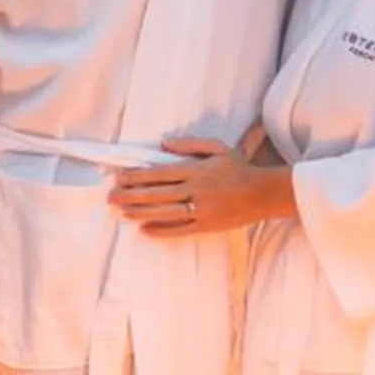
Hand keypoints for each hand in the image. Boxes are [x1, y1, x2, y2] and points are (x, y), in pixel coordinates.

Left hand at [109, 137, 283, 236]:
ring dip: (140, 213)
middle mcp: (196, 190)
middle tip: (110, 198)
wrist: (263, 193)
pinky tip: (144, 230)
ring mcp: (201, 210)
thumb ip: (190, 144)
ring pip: (164, 212)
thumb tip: (163, 144)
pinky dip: (161, 230)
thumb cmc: (239, 168)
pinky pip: (180, 229)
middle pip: (157, 193)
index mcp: (196, 170)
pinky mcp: (206, 226)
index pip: (159, 173)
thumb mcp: (218, 148)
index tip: (118, 177)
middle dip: (131, 195)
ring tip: (122, 213)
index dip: (137, 176)